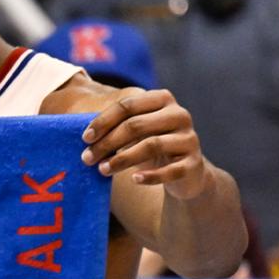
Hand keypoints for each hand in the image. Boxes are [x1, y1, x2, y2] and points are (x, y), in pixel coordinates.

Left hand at [80, 88, 210, 199]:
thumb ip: (114, 128)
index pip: (127, 105)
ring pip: (151, 145)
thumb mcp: (135, 132)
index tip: (85, 138)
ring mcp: (189, 139)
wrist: (186, 173)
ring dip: (122, 159)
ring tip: (102, 170)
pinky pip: (170, 170)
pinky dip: (151, 176)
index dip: (103, 121)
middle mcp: (179, 114)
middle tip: (87, 158)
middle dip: (107, 142)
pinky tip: (134, 179)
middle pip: (136, 125)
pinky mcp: (194, 163)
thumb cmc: (150, 146)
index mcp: (162, 99)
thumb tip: (85, 138)